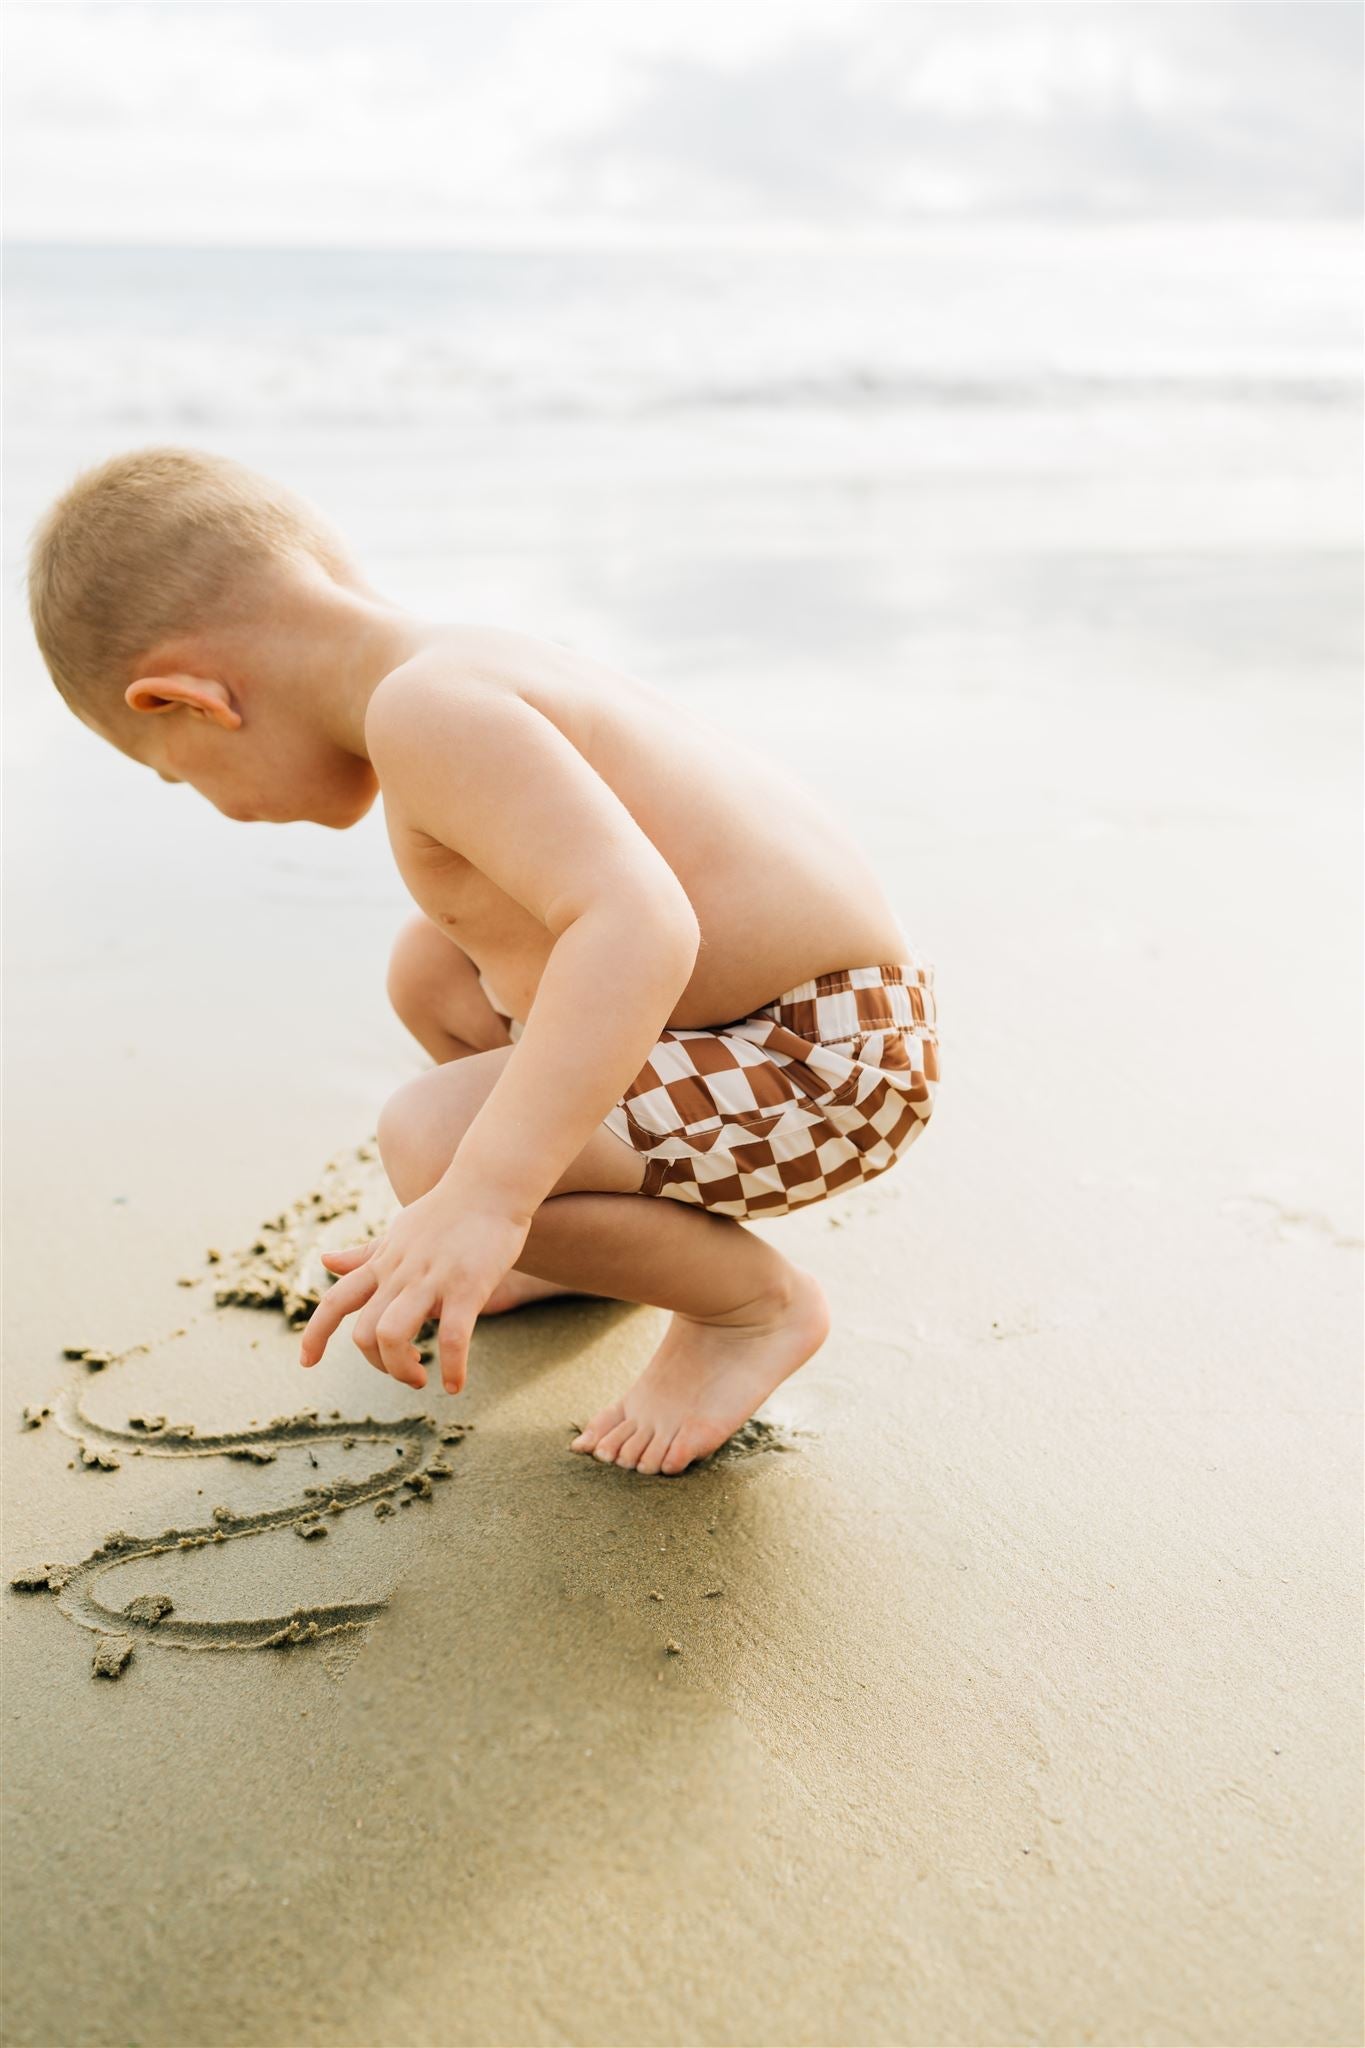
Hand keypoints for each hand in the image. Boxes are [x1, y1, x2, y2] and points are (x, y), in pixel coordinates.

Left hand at [298, 1189, 531, 1392]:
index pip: (335, 1301)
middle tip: (408, 1369)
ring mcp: (432, 1280)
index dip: (315, 1334)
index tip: (306, 1362)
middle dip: (379, 1364)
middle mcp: (400, 1274)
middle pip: (364, 1333)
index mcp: (383, 1264)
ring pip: (392, 1335)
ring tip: (423, 1378)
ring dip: (401, 1370)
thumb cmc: (446, 1210)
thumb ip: (364, 1254)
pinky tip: (455, 1385)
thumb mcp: (397, 1232)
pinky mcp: (467, 1287)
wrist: (490, 1184)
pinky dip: (451, 1369)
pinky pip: (452, 1338)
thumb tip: (325, 1260)